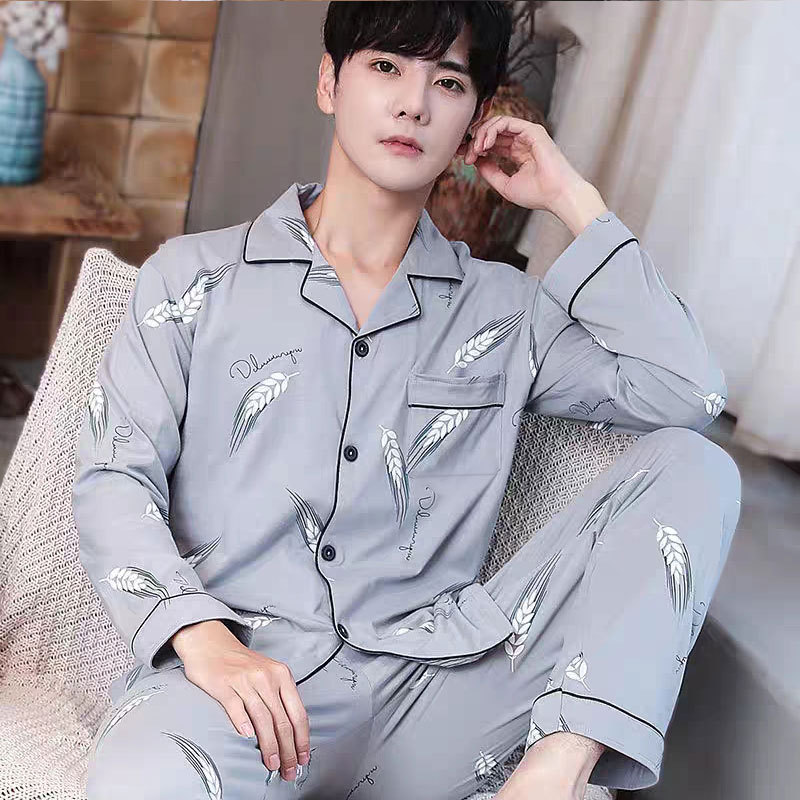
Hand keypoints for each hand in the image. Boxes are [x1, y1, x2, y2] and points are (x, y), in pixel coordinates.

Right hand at [171, 620, 309, 781]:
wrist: (212, 643)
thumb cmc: (241, 663)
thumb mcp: (268, 674)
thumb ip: (279, 698)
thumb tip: (290, 733)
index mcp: (281, 675)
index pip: (298, 712)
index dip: (302, 738)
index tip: (302, 758)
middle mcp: (266, 677)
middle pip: (282, 719)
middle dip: (288, 749)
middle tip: (288, 769)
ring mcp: (245, 680)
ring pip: (263, 718)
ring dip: (269, 745)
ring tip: (272, 763)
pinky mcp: (224, 684)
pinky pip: (236, 706)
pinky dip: (243, 723)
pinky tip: (247, 738)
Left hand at [455, 115, 604, 224]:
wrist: (557, 195)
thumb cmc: (537, 194)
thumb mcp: (505, 185)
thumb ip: (490, 172)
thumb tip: (476, 161)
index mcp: (518, 155)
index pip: (492, 144)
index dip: (475, 148)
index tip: (465, 159)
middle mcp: (522, 142)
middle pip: (492, 132)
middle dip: (475, 141)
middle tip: (467, 156)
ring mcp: (527, 135)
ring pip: (497, 123)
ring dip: (481, 135)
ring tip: (476, 150)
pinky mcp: (532, 130)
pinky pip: (505, 122)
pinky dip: (491, 130)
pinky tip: (485, 144)